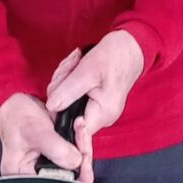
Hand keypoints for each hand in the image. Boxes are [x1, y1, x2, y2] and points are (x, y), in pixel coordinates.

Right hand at [0, 93, 81, 175]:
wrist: (18, 104)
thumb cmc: (16, 118)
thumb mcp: (34, 132)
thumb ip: (55, 148)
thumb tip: (75, 161)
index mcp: (22, 175)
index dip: (72, 177)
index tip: (81, 158)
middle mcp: (36, 173)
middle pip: (69, 179)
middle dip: (81, 158)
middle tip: (81, 138)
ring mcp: (49, 165)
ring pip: (76, 167)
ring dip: (83, 147)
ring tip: (79, 129)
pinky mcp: (59, 156)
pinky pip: (77, 155)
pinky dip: (82, 142)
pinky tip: (79, 129)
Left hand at [46, 32, 144, 182]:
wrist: (130, 48)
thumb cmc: (115, 57)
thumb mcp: (88, 71)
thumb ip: (68, 90)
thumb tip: (51, 108)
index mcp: (103, 113)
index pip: (80, 135)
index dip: (64, 132)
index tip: (53, 128)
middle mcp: (100, 116)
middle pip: (67, 114)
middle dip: (61, 89)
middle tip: (70, 67)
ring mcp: (95, 109)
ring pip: (66, 102)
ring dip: (64, 80)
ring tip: (75, 62)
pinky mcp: (90, 101)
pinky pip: (71, 96)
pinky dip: (68, 80)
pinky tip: (75, 65)